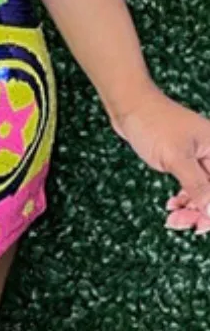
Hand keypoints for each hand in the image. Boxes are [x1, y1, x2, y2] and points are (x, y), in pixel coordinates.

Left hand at [109, 81, 209, 234]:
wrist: (128, 104)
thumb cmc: (152, 122)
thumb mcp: (175, 158)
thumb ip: (197, 185)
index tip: (201, 226)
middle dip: (200, 211)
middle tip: (180, 224)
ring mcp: (196, 155)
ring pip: (202, 190)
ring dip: (190, 207)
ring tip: (173, 219)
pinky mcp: (182, 158)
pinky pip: (190, 184)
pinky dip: (183, 197)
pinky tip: (172, 206)